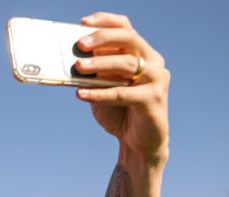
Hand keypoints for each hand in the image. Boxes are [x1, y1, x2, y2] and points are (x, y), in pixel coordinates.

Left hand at [73, 12, 169, 162]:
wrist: (138, 144)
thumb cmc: (118, 112)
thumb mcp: (101, 89)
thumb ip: (93, 75)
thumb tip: (72, 62)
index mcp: (141, 53)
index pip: (125, 28)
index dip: (106, 21)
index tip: (83, 22)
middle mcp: (152, 61)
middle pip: (129, 39)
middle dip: (103, 38)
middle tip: (80, 44)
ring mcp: (157, 79)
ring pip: (128, 64)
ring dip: (100, 65)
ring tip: (78, 67)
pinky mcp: (155, 99)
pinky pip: (124, 93)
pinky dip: (100, 93)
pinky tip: (81, 94)